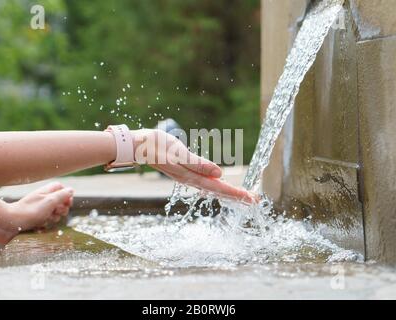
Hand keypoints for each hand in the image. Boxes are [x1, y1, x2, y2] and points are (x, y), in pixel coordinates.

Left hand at [7, 182, 73, 230]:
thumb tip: (71, 190)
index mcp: (46, 191)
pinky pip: (47, 220)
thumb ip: (62, 195)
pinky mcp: (36, 218)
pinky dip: (46, 223)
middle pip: (61, 201)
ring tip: (46, 219)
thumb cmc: (30, 211)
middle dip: (62, 208)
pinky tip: (40, 225)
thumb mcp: (50, 201)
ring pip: (55, 212)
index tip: (67, 202)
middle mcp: (43, 198)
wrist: (10, 222)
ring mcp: (40, 208)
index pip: (61, 187)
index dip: (67, 195)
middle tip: (56, 211)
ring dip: (55, 217)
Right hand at [131, 129, 255, 203]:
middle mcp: (192, 180)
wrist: (140, 146)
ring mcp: (189, 177)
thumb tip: (220, 173)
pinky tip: (221, 183)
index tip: (252, 199)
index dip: (237, 194)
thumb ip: (199, 164)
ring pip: (214, 188)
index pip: (220, 188)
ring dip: (230, 192)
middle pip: (219, 191)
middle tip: (256, 200)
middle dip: (238, 196)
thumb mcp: (179, 154)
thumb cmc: (158, 147)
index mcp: (192, 177)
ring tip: (244, 196)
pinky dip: (219, 185)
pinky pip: (207, 182)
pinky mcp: (186, 171)